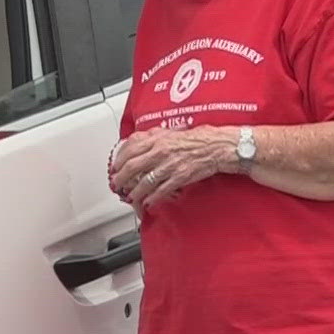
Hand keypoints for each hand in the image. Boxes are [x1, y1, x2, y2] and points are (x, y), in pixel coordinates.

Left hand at [109, 126, 235, 210]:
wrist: (217, 146)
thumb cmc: (198, 138)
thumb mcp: (172, 132)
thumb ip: (154, 136)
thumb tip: (138, 141)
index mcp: (158, 139)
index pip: (130, 150)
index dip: (119, 161)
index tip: (116, 167)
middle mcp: (161, 152)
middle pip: (132, 167)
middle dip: (121, 178)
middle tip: (117, 184)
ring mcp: (170, 166)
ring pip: (144, 182)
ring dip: (135, 192)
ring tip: (131, 197)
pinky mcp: (180, 178)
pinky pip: (161, 191)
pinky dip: (152, 198)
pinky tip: (149, 202)